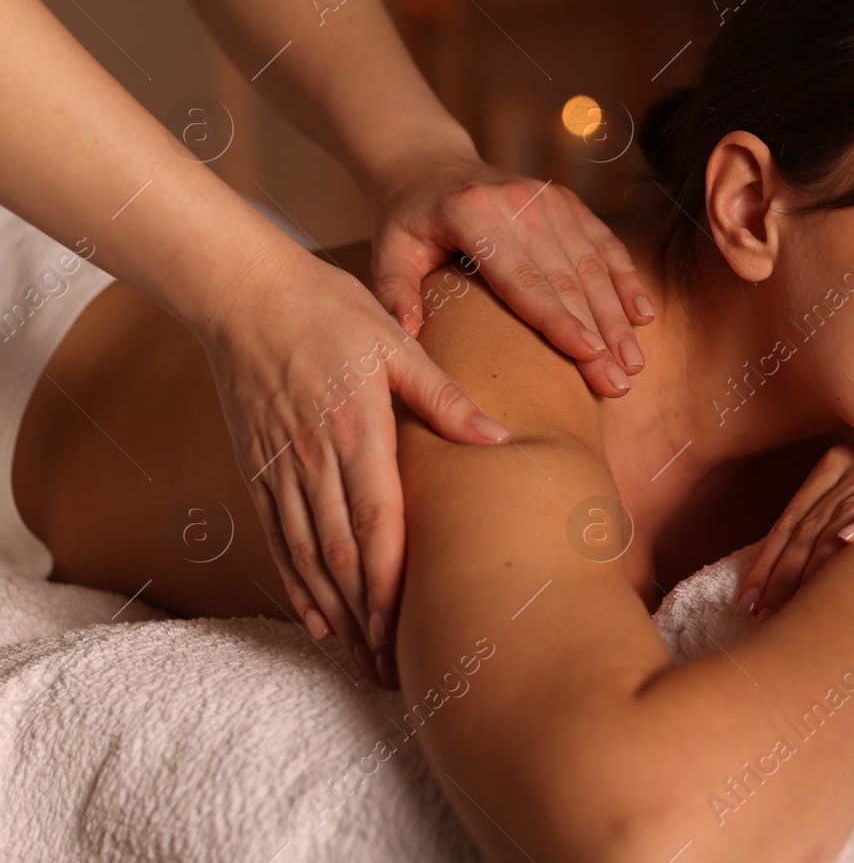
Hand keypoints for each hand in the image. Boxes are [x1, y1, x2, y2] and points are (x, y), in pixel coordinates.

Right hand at [200, 249, 508, 683]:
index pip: (377, 524)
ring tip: (363, 661)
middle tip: (396, 669)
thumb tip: (499, 437)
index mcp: (357, 431)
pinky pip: (277, 539)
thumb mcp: (397, 342)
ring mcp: (279, 468)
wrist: (243, 294)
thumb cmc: (331, 311)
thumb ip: (444, 396)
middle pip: (342, 557)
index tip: (411, 631)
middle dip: (368, 620)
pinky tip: (317, 618)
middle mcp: (313, 459)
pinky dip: (296, 584)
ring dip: (335, 614)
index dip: (393, 584)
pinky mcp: (258, 468)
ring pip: (307, 558)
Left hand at [369, 153, 652, 396]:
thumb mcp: (388, 251)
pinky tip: (641, 316)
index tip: (589, 356)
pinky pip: (604, 244)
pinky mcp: (567, 201)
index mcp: (474, 215)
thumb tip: (405, 336)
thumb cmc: (408, 218)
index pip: (523, 279)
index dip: (559, 320)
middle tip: (618, 382)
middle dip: (598, 334)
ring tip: (632, 363)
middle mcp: (519, 204)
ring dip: (617, 317)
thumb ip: (395, 293)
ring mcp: (549, 199)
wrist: (429, 163)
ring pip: (592, 266)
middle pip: (567, 279)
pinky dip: (626, 280)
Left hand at [737, 430, 853, 616]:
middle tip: (758, 613)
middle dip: (781, 572)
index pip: (796, 516)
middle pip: (812, 523)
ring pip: (846, 517)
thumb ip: (844, 514)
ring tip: (790, 598)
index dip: (769, 557)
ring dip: (815, 560)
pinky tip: (851, 539)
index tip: (747, 598)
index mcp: (843, 463)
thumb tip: (807, 562)